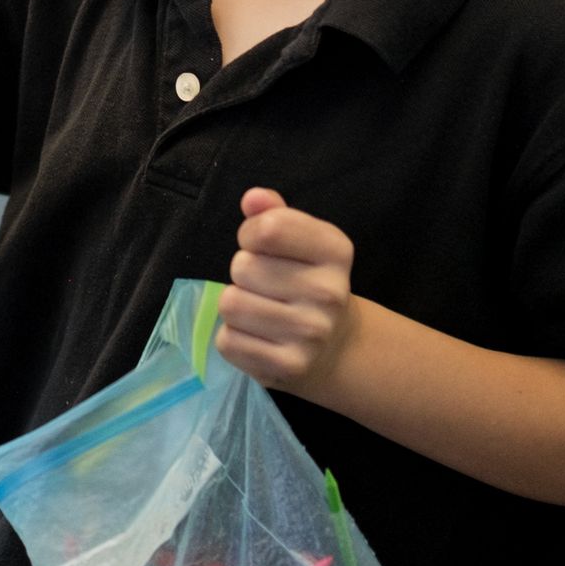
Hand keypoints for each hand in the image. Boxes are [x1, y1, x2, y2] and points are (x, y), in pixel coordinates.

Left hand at [218, 187, 357, 395]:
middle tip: (265, 285)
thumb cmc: (307, 281)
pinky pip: (227, 341)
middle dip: (244, 272)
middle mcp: (329, 292)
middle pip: (242, 267)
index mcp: (335, 250)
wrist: (337, 348)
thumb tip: (253, 198)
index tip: (261, 245)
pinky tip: (258, 337)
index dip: (251, 234)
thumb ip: (273, 214)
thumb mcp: (301, 240)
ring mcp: (311, 334)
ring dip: (236, 305)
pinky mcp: (289, 366)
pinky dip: (233, 338)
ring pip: (230, 304)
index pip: (269, 228)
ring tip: (260, 310)